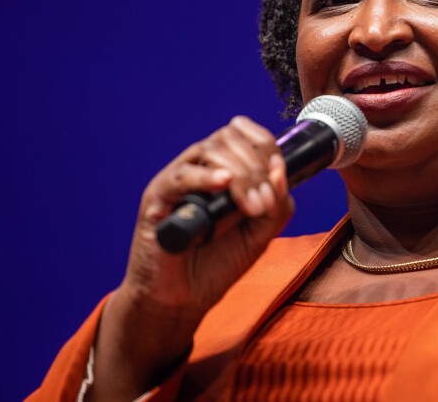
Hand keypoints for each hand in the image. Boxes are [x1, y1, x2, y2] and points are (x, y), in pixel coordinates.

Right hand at [89, 116, 292, 400]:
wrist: (183, 301)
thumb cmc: (216, 265)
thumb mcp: (259, 235)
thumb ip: (276, 205)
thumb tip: (280, 172)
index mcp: (224, 171)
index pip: (244, 136)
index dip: (265, 145)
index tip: (278, 169)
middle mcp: (200, 170)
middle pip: (229, 139)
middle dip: (255, 167)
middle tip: (262, 204)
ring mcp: (177, 182)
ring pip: (208, 151)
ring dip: (239, 175)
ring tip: (249, 207)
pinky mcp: (156, 200)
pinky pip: (180, 177)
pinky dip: (205, 177)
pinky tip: (223, 184)